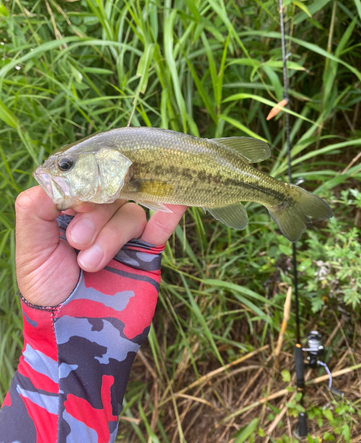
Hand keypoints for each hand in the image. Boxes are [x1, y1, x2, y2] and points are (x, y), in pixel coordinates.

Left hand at [15, 187, 185, 306]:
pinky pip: (162, 225)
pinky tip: (178, 199)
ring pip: (130, 213)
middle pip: (109, 195)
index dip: (83, 187)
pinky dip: (171, 210)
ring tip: (91, 263)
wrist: (72, 334)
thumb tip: (60, 176)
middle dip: (94, 217)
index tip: (75, 204)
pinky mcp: (146, 251)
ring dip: (112, 234)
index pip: (84, 181)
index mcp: (71, 212)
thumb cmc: (47, 291)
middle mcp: (100, 218)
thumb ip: (37, 207)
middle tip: (77, 242)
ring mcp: (125, 235)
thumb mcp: (32, 247)